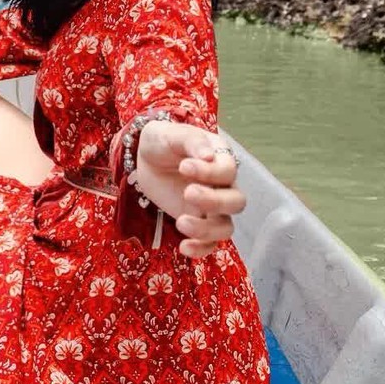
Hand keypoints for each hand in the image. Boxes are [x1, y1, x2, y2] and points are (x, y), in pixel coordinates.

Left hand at [136, 120, 244, 259]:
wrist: (148, 158)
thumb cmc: (164, 141)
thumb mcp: (172, 134)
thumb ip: (191, 140)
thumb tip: (209, 155)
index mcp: (221, 159)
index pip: (228, 171)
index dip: (210, 172)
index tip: (184, 166)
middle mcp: (223, 185)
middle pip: (236, 202)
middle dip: (214, 201)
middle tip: (188, 192)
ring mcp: (212, 207)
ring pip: (226, 227)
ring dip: (207, 230)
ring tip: (181, 222)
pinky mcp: (198, 222)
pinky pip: (210, 244)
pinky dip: (201, 249)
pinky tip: (183, 247)